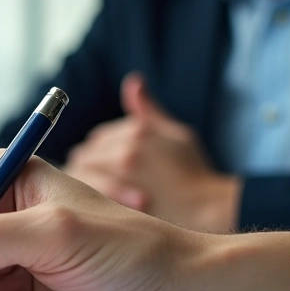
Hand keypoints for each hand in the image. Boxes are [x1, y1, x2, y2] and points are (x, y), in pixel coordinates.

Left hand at [65, 73, 240, 232]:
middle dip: (88, 167)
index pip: (98, 138)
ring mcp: (121, 175)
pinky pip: (88, 194)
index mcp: (138, 130)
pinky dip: (89, 196)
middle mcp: (127, 149)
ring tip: (94, 195)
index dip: (98, 153)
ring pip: (83, 173)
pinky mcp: (117, 198)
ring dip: (85, 182)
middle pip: (85, 155)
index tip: (104, 167)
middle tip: (95, 183)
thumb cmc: (194, 172)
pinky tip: (98, 205)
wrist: (207, 209)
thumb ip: (149, 110)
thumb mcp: (176, 134)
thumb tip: (132, 81)